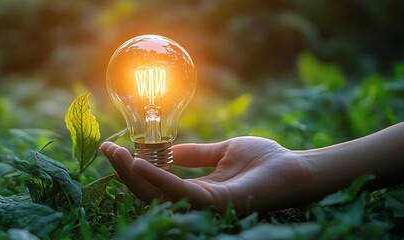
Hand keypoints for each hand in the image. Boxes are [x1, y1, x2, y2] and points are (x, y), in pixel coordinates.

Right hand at [100, 137, 314, 211]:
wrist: (297, 168)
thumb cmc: (267, 161)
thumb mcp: (224, 151)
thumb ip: (198, 154)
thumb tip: (171, 149)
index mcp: (197, 189)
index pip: (157, 183)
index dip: (134, 168)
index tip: (115, 147)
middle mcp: (196, 201)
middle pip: (150, 191)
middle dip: (125, 172)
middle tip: (106, 150)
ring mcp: (204, 204)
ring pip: (158, 195)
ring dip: (133, 175)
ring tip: (115, 154)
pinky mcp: (216, 202)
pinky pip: (180, 193)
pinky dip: (158, 180)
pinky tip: (139, 164)